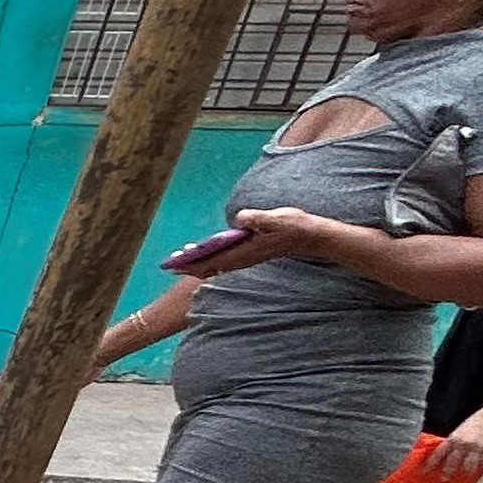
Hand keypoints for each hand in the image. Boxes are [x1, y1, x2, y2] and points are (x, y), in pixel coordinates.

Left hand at [177, 208, 360, 278]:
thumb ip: (257, 218)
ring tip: (182, 259)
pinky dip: (212, 258)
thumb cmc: (294, 225)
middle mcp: (243, 258)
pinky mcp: (251, 253)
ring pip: (218, 264)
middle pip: (211, 265)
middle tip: (171, 262)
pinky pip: (226, 259)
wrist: (311, 236)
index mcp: (244, 251)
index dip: (193, 262)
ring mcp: (247, 257)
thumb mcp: (276, 217)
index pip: (213, 260)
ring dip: (199, 262)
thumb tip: (240, 218)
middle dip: (191, 265)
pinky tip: (206, 253)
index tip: (176, 262)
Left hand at [421, 403, 482, 479]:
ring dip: (468, 470)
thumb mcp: (465, 427)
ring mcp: (478, 448)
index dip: (430, 463)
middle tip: (444, 479)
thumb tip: (451, 452)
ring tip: (468, 472)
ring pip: (469, 467)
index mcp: (456, 437)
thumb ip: (458, 439)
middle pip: (452, 463)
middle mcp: (464, 444)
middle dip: (447, 472)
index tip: (424, 471)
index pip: (439, 453)